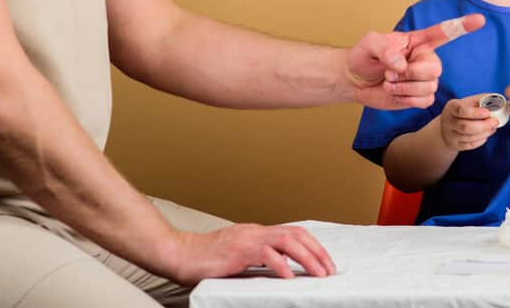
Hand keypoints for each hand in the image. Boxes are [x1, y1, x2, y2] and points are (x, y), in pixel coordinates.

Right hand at [171, 223, 336, 283]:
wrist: (180, 254)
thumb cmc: (204, 259)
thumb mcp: (237, 256)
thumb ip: (257, 258)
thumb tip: (280, 269)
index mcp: (257, 232)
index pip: (293, 232)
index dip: (313, 246)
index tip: (325, 262)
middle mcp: (255, 231)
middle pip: (296, 234)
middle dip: (317, 251)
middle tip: (329, 270)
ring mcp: (247, 238)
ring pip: (287, 241)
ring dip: (307, 258)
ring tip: (318, 274)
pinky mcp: (238, 250)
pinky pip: (266, 255)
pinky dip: (282, 265)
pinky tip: (290, 277)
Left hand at [345, 14, 484, 108]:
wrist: (356, 80)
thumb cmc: (364, 56)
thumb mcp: (370, 44)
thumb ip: (385, 49)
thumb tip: (402, 64)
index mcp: (418, 41)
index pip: (444, 32)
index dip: (463, 26)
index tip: (480, 20)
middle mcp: (425, 59)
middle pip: (435, 68)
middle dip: (411, 74)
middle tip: (390, 73)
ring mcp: (424, 79)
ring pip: (429, 87)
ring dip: (403, 87)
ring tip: (389, 81)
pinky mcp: (420, 96)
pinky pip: (424, 101)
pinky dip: (405, 99)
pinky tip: (395, 93)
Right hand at [438, 94, 499, 150]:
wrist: (446, 128)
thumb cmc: (460, 112)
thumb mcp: (466, 102)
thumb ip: (480, 100)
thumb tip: (496, 100)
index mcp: (451, 107)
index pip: (461, 110)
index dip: (475, 112)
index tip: (488, 112)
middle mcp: (449, 122)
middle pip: (466, 126)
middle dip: (484, 125)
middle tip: (495, 122)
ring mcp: (451, 135)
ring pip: (469, 137)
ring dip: (485, 133)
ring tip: (493, 127)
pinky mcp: (456, 145)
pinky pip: (470, 145)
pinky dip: (480, 140)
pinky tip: (486, 134)